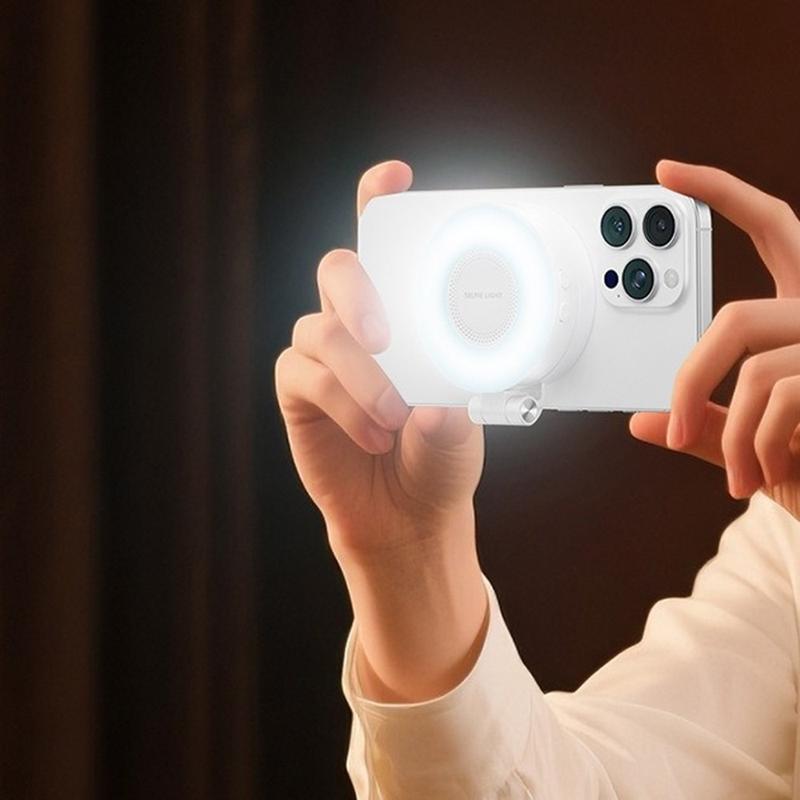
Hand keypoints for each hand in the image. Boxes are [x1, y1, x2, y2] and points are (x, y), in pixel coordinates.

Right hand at [275, 160, 483, 561]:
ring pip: (322, 329)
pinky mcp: (299, 391)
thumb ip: (457, 399)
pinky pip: (304, 375)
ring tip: (397, 416)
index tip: (395, 178)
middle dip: (359, 293)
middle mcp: (358, 323)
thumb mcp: (465, 421)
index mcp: (404, 313)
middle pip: (338, 270)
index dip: (379, 202)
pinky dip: (343, 403)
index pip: (385, 246)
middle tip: (387, 336)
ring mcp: (324, 355)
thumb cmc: (439, 454)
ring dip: (362, 373)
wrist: (410, 513)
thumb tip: (441, 391)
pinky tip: (374, 434)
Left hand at [630, 160, 799, 520]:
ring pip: (753, 371)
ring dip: (731, 437)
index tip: (666, 173)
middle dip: (693, 378)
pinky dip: (756, 447)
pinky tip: (765, 475)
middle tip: (670, 424)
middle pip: (735, 318)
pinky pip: (778, 397)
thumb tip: (638, 420)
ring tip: (737, 477)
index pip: (772, 228)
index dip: (722, 192)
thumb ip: (709, 426)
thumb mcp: (760, 442)